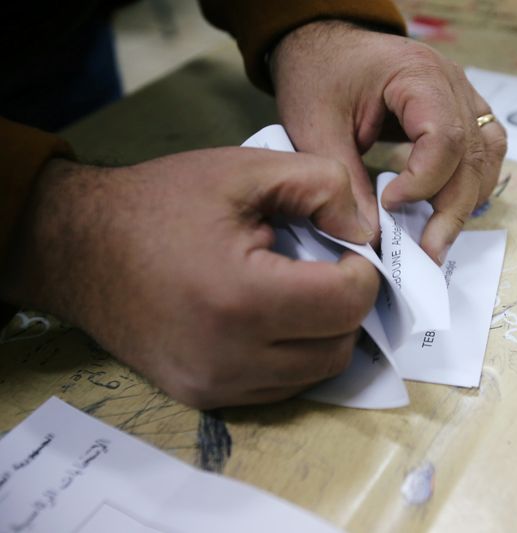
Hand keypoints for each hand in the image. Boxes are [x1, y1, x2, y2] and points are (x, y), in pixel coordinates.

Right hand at [1, 149, 379, 407]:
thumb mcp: (244, 169)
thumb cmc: (161, 203)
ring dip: (324, 334)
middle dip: (347, 305)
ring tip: (297, 291)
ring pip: (314, 374)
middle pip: (338, 347)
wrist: (79, 247)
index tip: (344, 248)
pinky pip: (279, 388)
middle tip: (326, 268)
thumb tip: (365, 230)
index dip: (362, 271)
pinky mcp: (202, 398)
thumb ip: (321, 185)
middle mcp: (229, 357)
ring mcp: (214, 386)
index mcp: (241, 297)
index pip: (347, 304)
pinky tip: (273, 318)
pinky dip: (293, 356)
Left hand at [271, 20, 506, 263]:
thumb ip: (346, 181)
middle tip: (427, 251)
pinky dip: (470, 184)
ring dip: (466, 201)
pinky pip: (483, 151)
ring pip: (486, 157)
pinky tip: (446, 208)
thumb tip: (372, 235)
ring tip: (436, 237)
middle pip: (472, 156)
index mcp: (418, 76)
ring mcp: (462, 96)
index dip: (423, 182)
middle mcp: (452, 83)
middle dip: (451, 210)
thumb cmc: (318, 75)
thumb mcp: (317, 127)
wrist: (323, 46)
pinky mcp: (461, 111)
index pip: (445, 138)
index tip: (388, 205)